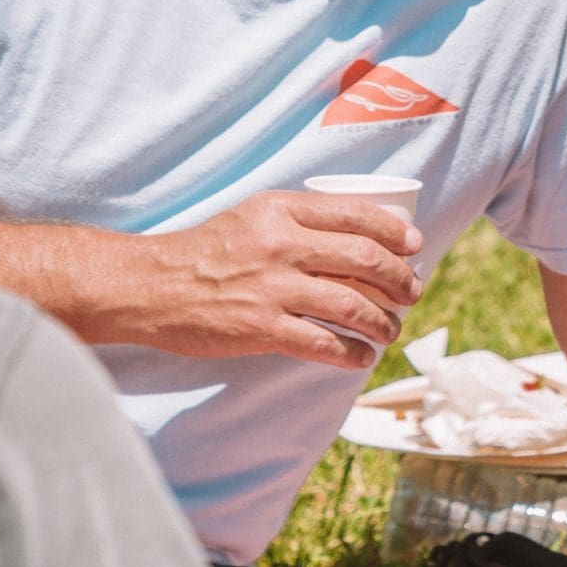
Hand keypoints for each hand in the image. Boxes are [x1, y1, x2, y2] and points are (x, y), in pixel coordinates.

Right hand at [109, 191, 424, 367]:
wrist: (152, 286)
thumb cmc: (204, 250)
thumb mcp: (251, 215)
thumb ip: (296, 219)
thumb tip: (353, 235)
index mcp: (281, 209)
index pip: (355, 213)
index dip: (394, 231)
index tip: (413, 246)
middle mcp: (281, 244)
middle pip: (363, 258)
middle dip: (400, 278)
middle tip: (413, 291)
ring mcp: (273, 288)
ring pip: (351, 304)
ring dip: (382, 320)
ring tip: (391, 329)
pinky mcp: (261, 328)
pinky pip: (323, 343)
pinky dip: (351, 352)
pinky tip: (361, 356)